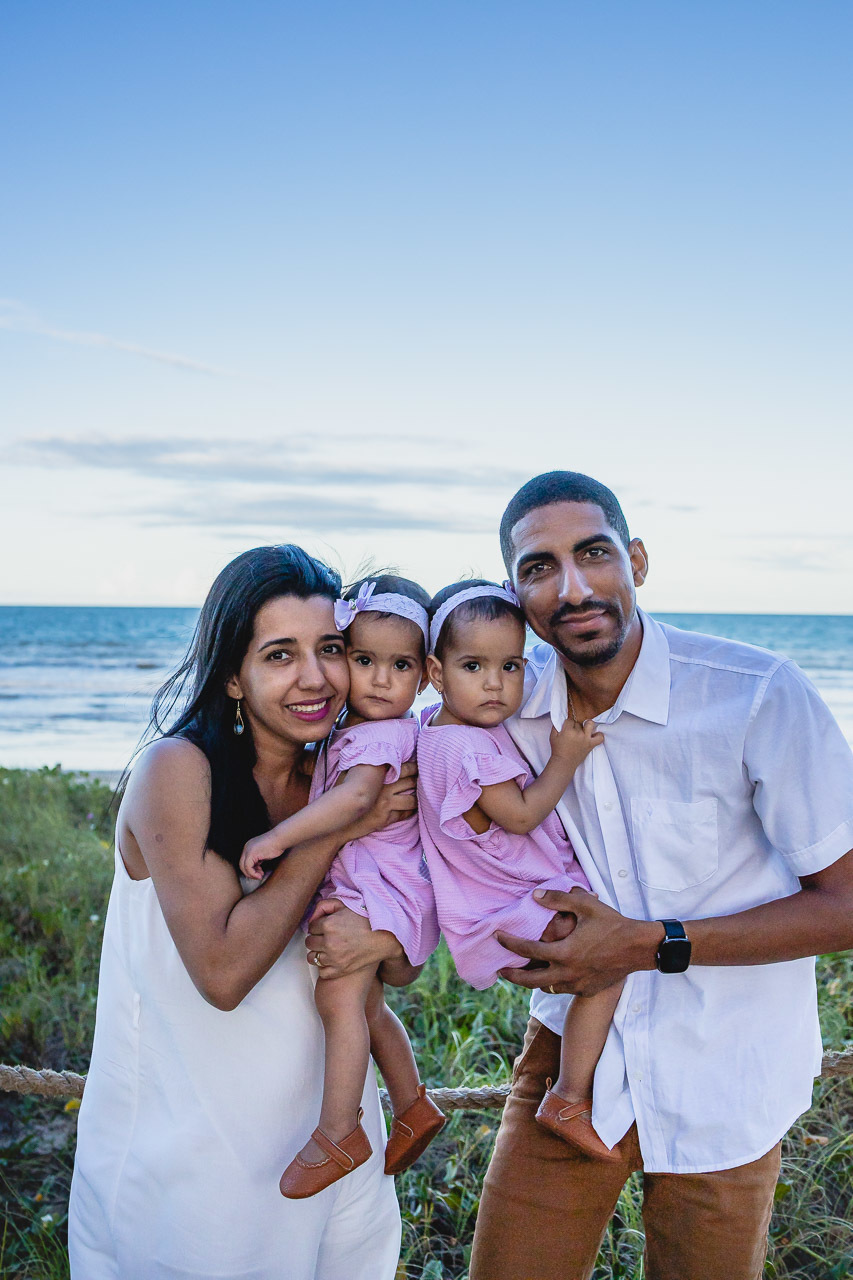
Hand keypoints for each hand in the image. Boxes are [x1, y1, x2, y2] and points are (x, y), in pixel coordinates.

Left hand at [239, 830, 281, 879]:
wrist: (280, 838)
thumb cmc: (276, 844)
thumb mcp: (264, 853)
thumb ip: (258, 859)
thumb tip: (256, 868)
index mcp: (249, 846)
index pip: (245, 861)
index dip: (251, 869)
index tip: (259, 872)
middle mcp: (246, 848)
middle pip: (242, 865)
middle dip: (250, 873)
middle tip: (258, 876)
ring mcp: (248, 850)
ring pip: (244, 867)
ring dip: (252, 874)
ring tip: (260, 876)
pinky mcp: (251, 854)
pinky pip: (248, 867)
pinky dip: (253, 873)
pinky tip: (260, 875)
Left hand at [304, 899, 402, 979]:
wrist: (384, 937)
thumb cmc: (364, 919)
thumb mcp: (344, 905)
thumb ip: (323, 906)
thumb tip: (311, 919)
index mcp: (328, 925)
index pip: (311, 927)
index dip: (319, 925)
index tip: (327, 926)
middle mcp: (329, 943)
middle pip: (309, 942)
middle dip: (317, 938)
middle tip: (327, 936)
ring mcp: (334, 958)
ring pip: (312, 957)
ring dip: (318, 952)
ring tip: (328, 948)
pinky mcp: (340, 970)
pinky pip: (322, 971)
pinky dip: (325, 966)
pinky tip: (332, 959)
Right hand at [341, 760, 416, 840]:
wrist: (337, 821)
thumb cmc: (340, 794)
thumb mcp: (348, 774)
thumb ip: (362, 765)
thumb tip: (371, 752)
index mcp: (378, 776)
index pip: (404, 768)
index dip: (414, 767)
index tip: (417, 766)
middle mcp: (384, 790)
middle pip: (411, 782)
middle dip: (418, 781)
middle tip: (421, 780)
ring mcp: (385, 805)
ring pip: (412, 800)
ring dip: (417, 798)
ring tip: (418, 795)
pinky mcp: (385, 819)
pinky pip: (405, 814)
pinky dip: (410, 811)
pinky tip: (411, 808)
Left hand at [496, 887, 662, 994]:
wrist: (639, 948)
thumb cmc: (612, 924)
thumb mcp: (586, 905)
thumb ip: (558, 899)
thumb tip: (535, 895)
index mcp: (564, 953)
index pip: (527, 950)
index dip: (509, 943)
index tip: (497, 936)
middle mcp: (567, 974)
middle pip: (529, 981)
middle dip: (511, 976)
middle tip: (500, 969)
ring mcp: (577, 985)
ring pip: (546, 987)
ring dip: (532, 981)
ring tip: (523, 972)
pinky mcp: (586, 990)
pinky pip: (562, 989)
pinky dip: (552, 983)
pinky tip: (550, 974)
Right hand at [549, 719, 603, 770]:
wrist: (564, 762)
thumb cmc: (558, 750)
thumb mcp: (553, 736)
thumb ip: (556, 726)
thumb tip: (561, 720)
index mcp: (568, 730)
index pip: (570, 720)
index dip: (568, 724)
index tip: (567, 729)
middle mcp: (578, 733)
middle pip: (579, 723)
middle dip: (575, 727)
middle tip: (573, 733)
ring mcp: (586, 738)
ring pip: (590, 724)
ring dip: (587, 725)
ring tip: (584, 730)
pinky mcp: (591, 744)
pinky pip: (600, 737)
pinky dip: (598, 735)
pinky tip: (593, 736)